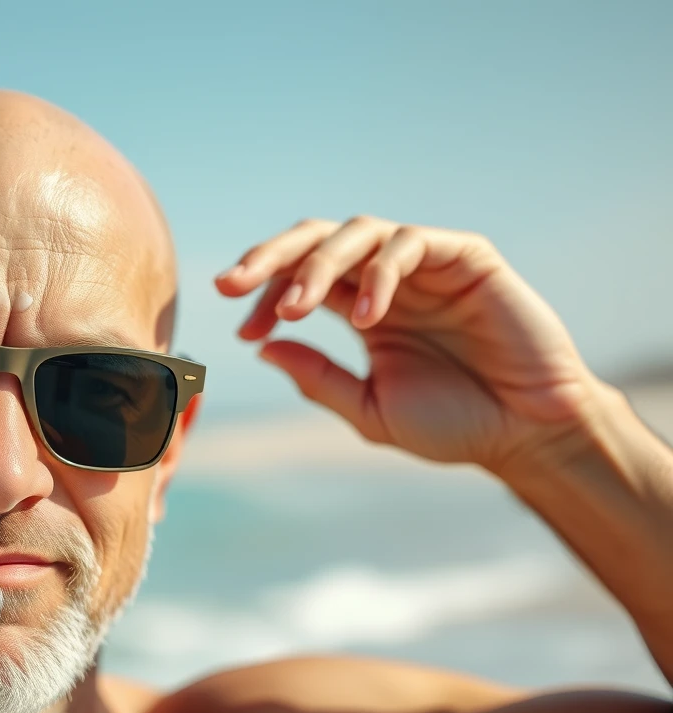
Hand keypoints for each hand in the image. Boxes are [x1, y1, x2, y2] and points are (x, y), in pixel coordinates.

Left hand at [216, 216, 604, 472]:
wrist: (526, 435)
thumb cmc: (453, 425)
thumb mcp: (369, 408)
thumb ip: (318, 377)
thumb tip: (263, 347)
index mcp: (358, 307)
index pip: (296, 280)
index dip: (262, 297)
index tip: (241, 333)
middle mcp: (386, 277)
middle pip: (314, 240)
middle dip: (268, 258)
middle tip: (231, 286)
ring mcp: (426, 262)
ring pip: (356, 233)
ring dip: (315, 267)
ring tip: (294, 309)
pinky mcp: (466, 256)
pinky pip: (409, 244)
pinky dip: (379, 273)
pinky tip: (366, 316)